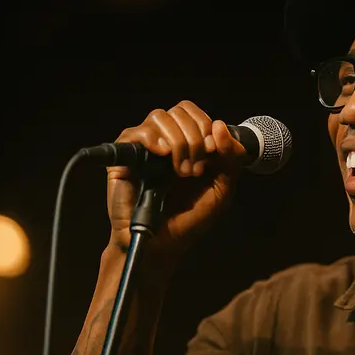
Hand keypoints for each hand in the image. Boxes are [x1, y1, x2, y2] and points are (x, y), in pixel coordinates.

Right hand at [106, 100, 245, 256]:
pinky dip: (152, 139)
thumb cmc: (189, 220)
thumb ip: (230, 158)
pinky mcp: (123, 158)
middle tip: (195, 170)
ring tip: (180, 172)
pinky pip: (135, 132)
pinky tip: (161, 156)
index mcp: (189, 144)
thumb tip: (219, 126)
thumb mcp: (222, 189)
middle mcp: (166, 142)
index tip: (213, 153)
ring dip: (178, 142)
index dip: (207, 126)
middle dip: (195, 137)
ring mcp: (145, 148)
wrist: (163, 244)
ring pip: (160, 116)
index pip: (196, 114)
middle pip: (180, 111)